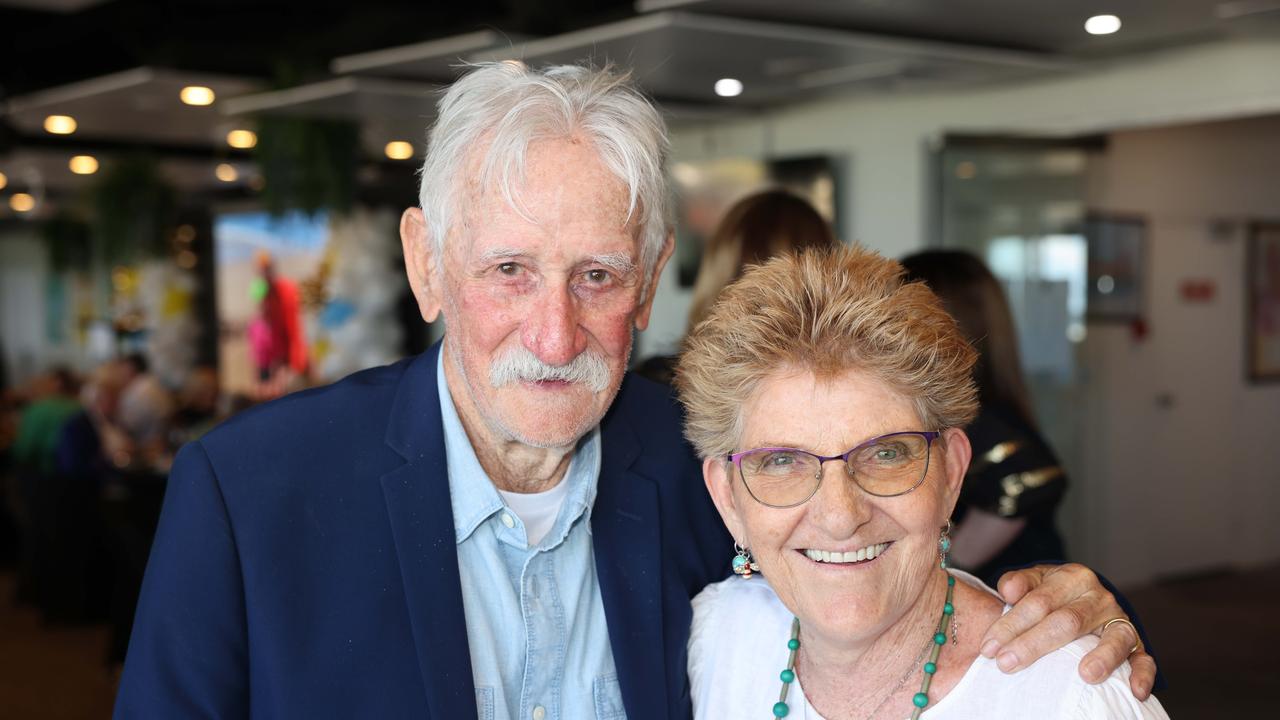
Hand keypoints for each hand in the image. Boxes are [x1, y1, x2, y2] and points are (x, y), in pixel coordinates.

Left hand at [980, 563, 1156, 699]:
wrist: (1087, 595)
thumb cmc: (1054, 593)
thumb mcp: (1035, 581)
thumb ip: (1019, 583)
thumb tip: (1008, 591)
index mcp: (1071, 578)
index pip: (1038, 601)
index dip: (1011, 625)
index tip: (989, 648)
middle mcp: (1099, 597)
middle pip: (1067, 621)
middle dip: (1034, 645)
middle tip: (1008, 664)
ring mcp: (1120, 620)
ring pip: (1113, 639)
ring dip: (1101, 658)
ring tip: (1085, 675)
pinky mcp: (1137, 644)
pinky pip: (1144, 659)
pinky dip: (1142, 674)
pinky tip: (1135, 691)